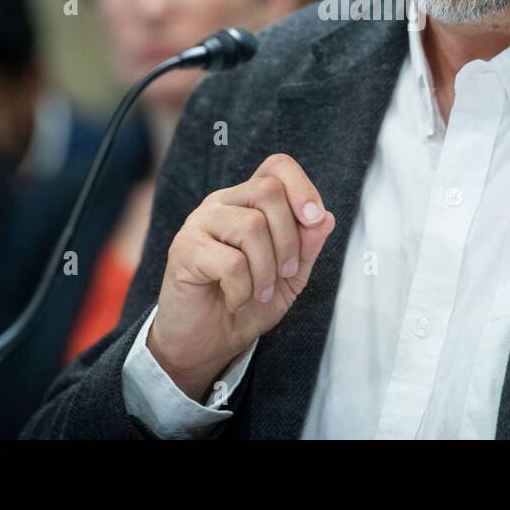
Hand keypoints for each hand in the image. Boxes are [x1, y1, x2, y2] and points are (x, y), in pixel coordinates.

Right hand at [146, 153, 335, 401]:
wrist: (207, 342)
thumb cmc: (248, 303)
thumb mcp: (290, 276)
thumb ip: (307, 246)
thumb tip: (326, 216)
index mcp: (247, 201)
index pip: (276, 167)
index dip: (302, 187)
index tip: (314, 220)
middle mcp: (222, 203)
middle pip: (268, 191)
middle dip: (288, 239)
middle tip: (284, 274)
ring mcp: (199, 223)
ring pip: (251, 226)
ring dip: (266, 270)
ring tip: (259, 293)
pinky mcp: (184, 249)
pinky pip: (230, 261)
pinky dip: (243, 290)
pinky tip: (235, 300)